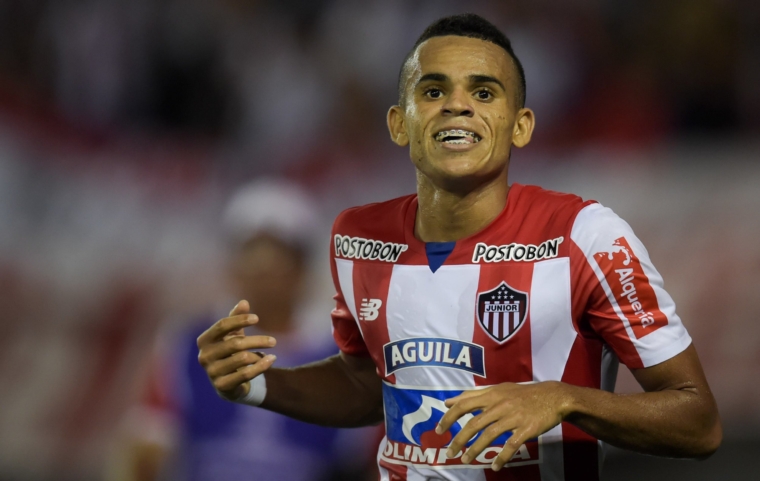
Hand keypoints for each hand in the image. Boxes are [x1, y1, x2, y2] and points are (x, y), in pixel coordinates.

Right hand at [196, 300, 276, 400]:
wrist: (229, 383)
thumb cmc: (230, 352)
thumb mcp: (233, 334)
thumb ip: (236, 318)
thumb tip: (244, 302)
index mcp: (204, 340)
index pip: (222, 325)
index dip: (239, 320)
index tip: (257, 318)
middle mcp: (204, 356)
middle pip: (235, 343)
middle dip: (257, 340)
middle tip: (273, 341)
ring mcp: (212, 372)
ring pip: (242, 359)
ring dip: (258, 354)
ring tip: (269, 352)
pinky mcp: (222, 386)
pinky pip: (245, 374)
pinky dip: (261, 366)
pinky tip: (271, 360)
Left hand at [436, 381, 570, 470]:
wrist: (553, 397)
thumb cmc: (522, 394)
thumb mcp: (499, 389)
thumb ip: (474, 395)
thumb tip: (449, 401)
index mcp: (492, 395)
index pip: (464, 404)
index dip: (450, 417)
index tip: (439, 430)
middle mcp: (500, 405)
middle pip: (474, 423)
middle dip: (459, 439)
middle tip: (449, 452)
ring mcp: (513, 417)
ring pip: (490, 435)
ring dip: (476, 449)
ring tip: (465, 460)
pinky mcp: (526, 429)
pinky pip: (511, 445)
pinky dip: (501, 457)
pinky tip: (495, 466)